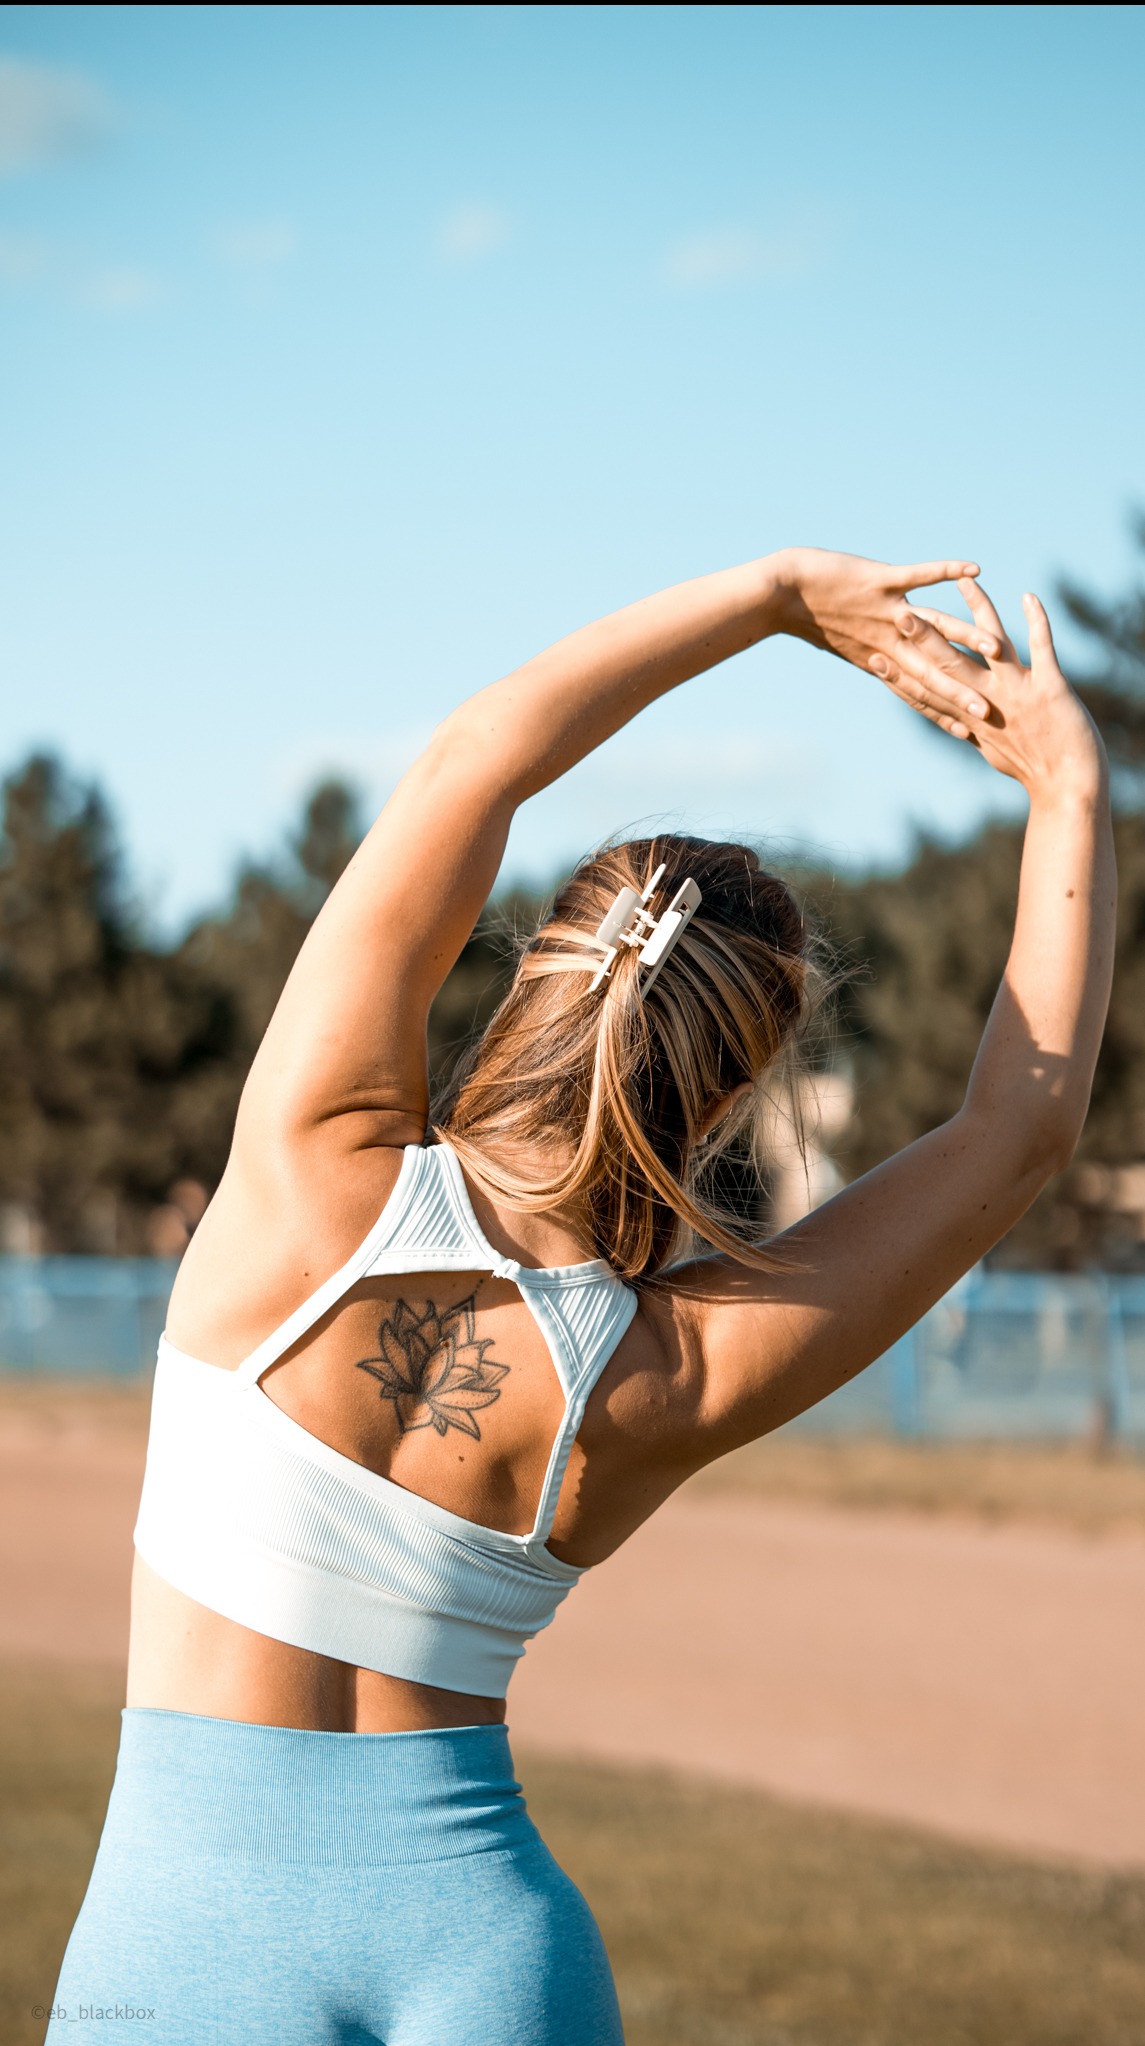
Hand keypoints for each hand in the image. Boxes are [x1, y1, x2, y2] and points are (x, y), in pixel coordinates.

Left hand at [772, 546, 990, 723]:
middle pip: (930, 669)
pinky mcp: (878, 580)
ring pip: (932, 626)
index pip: (918, 691)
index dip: (943, 712)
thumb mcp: (846, 645)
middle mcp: (885, 640)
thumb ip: (874, 655)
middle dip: (961, 690)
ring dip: (964, 635)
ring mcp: (884, 610)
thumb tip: (890, 668)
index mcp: (880, 659)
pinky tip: (975, 571)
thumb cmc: (810, 619)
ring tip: (994, 648)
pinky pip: (918, 575)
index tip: (972, 735)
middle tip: (991, 711)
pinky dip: (946, 571)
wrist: (779, 594)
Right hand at [888, 580, 1106, 799]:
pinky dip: (1037, 621)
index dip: (897, 676)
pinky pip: (1042, 647)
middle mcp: (988, 702)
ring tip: (967, 583)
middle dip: (925, 639)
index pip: (927, 693)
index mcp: (970, 717)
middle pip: (950, 664)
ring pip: (992, 645)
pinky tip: (1029, 597)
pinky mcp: (1049, 687)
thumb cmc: (1035, 770)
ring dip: (979, 612)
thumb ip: (979, 731)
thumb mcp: (998, 750)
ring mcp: (1018, 692)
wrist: (1068, 787)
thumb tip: (964, 726)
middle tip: (901, 614)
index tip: (871, 657)